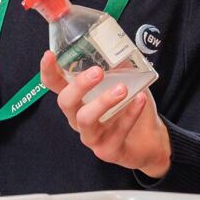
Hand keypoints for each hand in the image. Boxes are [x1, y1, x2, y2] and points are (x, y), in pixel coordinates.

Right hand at [41, 54, 172, 176]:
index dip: (48, 71)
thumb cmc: (131, 108)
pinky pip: (116, 132)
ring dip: (103, 101)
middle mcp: (78, 118)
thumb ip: (119, 68)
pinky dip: (130, 114)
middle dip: (78, 86)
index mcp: (78, 100)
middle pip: (66, 102)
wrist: (150, 140)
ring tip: (122, 89)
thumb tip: (120, 49)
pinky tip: (139, 100)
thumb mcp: (125, 83)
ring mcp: (91, 136)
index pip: (55, 85)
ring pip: (85, 119)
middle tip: (97, 72)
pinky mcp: (106, 150)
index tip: (49, 55)